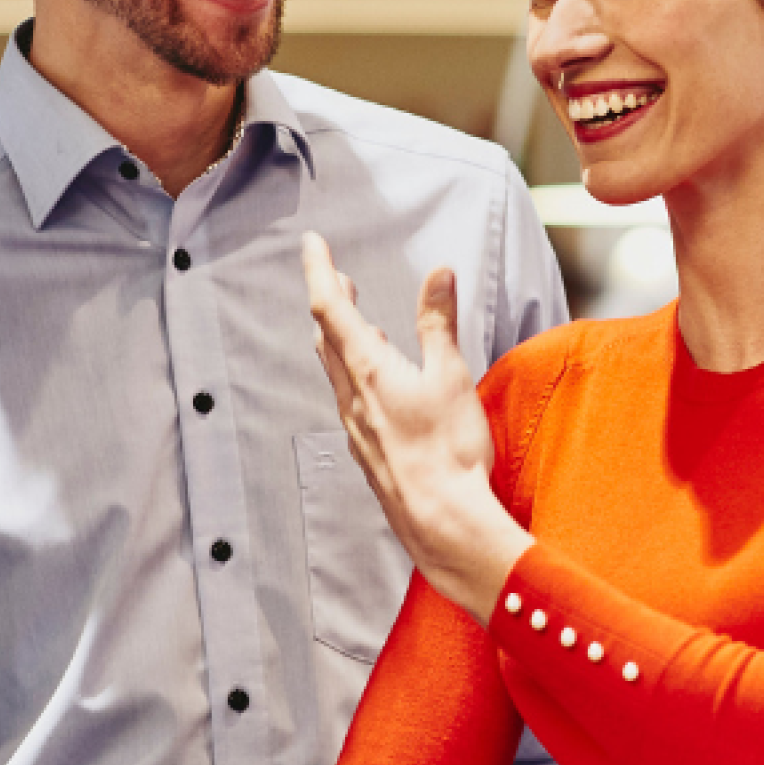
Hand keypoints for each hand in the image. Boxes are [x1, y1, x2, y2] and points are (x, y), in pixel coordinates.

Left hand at [303, 232, 530, 619]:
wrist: (442, 522)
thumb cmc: (449, 450)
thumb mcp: (451, 376)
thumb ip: (439, 324)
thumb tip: (438, 273)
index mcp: (370, 371)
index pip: (331, 309)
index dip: (320, 271)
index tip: (312, 243)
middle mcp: (353, 397)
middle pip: (328, 338)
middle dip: (329, 301)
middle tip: (333, 274)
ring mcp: (357, 426)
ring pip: (337, 370)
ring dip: (340, 336)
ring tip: (352, 316)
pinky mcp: (369, 450)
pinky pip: (351, 398)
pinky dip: (355, 371)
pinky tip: (375, 379)